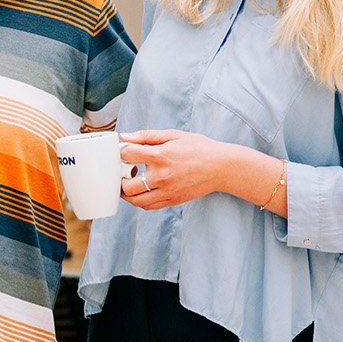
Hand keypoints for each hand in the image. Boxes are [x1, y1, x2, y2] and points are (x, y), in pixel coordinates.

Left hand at [118, 129, 237, 210]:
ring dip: (127, 193)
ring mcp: (166, 191)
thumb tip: (124, 137)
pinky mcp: (172, 200)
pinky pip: (148, 206)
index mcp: (160, 156)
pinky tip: (142, 190)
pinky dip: (139, 200)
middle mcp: (161, 176)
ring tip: (130, 183)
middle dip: (120, 177)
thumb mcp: (173, 135)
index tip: (125, 152)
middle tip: (124, 171)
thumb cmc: (199, 148)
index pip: (127, 156)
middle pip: (127, 185)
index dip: (121, 152)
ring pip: (135, 200)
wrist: (221, 167)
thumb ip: (146, 136)